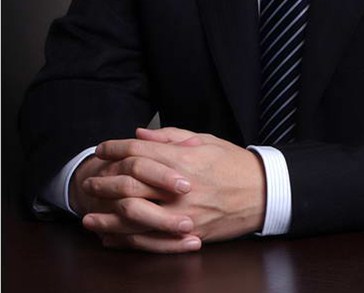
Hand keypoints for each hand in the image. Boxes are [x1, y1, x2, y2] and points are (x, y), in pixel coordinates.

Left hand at [81, 128, 265, 251]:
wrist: (263, 192)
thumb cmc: (233, 164)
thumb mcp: (204, 140)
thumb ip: (169, 137)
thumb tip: (139, 133)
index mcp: (183, 160)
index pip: (139, 152)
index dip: (115, 148)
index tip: (101, 148)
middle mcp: (179, 189)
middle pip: (130, 185)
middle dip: (105, 182)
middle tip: (89, 181)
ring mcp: (183, 215)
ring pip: (134, 218)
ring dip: (107, 217)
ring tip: (88, 216)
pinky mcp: (188, 235)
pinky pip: (150, 242)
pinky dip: (126, 241)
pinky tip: (112, 238)